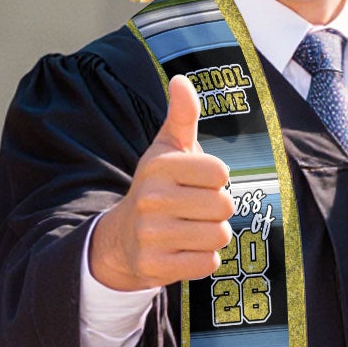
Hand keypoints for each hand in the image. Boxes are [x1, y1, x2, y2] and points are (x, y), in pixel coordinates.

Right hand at [86, 74, 234, 291]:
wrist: (122, 238)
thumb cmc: (157, 188)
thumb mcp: (167, 150)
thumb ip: (182, 116)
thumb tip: (181, 80)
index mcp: (160, 166)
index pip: (220, 172)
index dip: (216, 180)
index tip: (196, 182)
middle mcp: (152, 198)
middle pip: (224, 206)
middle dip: (217, 210)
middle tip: (195, 210)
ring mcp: (151, 235)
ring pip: (219, 236)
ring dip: (212, 235)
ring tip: (190, 229)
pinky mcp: (155, 266)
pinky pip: (207, 264)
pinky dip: (203, 260)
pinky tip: (184, 250)